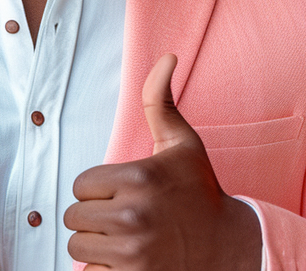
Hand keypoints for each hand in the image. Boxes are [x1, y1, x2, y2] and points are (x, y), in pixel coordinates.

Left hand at [64, 53, 261, 270]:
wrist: (231, 249)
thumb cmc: (199, 192)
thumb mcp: (182, 143)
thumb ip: (159, 100)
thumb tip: (167, 56)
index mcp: (138, 178)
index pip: (80, 185)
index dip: (97, 189)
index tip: (121, 191)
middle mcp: (132, 216)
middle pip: (74, 217)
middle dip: (93, 217)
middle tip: (121, 216)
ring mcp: (132, 254)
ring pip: (78, 247)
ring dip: (95, 245)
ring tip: (124, 238)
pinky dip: (103, 270)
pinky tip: (127, 260)